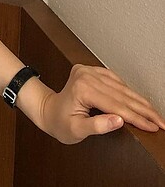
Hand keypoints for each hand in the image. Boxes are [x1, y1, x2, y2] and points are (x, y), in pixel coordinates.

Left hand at [38, 64, 164, 144]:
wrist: (47, 110)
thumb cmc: (60, 123)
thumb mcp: (77, 130)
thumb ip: (97, 126)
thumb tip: (119, 120)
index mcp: (82, 89)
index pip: (117, 106)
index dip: (138, 118)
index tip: (154, 127)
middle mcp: (86, 76)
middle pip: (121, 95)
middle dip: (144, 110)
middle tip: (161, 122)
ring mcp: (88, 71)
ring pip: (121, 86)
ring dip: (139, 100)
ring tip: (155, 113)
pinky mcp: (90, 70)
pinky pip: (114, 79)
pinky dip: (128, 90)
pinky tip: (138, 99)